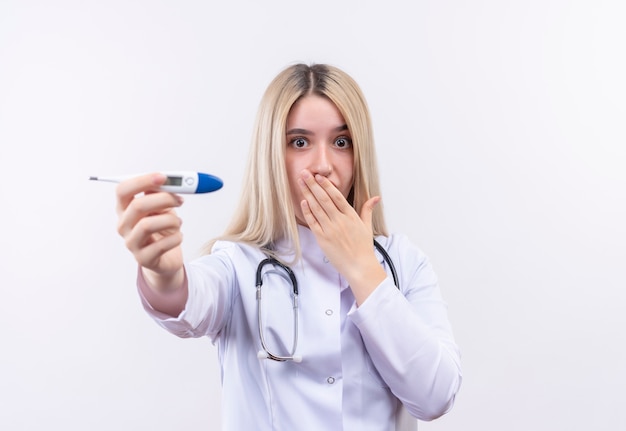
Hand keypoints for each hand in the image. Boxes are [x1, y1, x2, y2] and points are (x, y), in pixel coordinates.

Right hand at [115, 173, 184, 290]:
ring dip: (171, 220)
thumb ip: (163, 193)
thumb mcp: (162, 207)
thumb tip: (170, 181)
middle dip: (164, 199)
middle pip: (137, 206)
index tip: (163, 177)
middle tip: (180, 200)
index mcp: (125, 208)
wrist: (167, 257)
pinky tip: (178, 237)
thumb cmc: (163, 227)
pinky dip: (176, 237)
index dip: (142, 181)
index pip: (123, 190)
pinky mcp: (143, 259)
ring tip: (178, 222)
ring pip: (148, 225)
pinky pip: (162, 244)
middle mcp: (123, 224)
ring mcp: (131, 243)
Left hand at [298, 169, 385, 303]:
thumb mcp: (367, 226)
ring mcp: (330, 229)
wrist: (359, 267)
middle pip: (323, 198)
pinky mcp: (322, 239)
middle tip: (304, 173)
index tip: (318, 176)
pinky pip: (313, 222)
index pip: (336, 196)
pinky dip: (307, 211)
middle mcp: (339, 220)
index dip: (326, 185)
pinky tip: (303, 201)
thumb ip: (367, 210)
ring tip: (300, 183)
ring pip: (316, 208)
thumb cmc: (363, 248)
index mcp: (350, 216)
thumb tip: (376, 197)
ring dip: (307, 194)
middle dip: (313, 184)